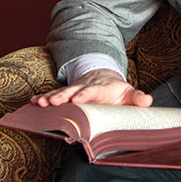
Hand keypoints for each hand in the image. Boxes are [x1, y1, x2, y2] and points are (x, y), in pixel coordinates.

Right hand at [30, 68, 152, 107]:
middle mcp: (86, 87)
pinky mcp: (67, 94)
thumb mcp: (130, 93)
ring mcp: (75, 90)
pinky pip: (54, 95)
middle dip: (63, 96)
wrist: (105, 78)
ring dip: (50, 97)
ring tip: (40, 103)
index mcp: (102, 88)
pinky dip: (43, 98)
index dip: (86, 94)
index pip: (94, 90)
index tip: (77, 100)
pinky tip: (33, 102)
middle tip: (53, 102)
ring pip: (61, 93)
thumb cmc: (118, 92)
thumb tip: (147, 101)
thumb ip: (138, 98)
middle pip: (73, 91)